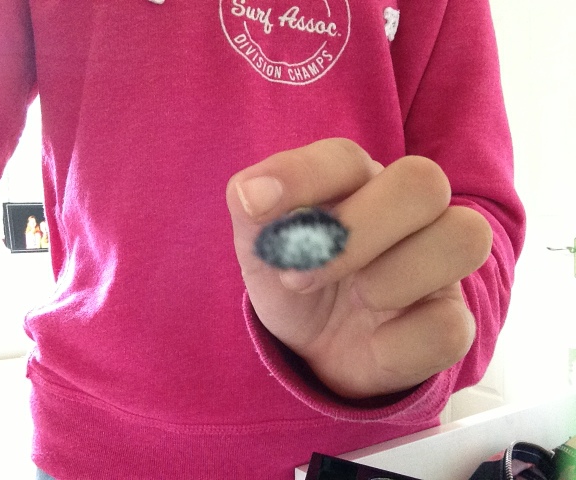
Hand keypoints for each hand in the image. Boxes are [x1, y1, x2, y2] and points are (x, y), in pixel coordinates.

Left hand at [226, 138, 492, 397]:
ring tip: (355, 300)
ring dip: (391, 277)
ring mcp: (440, 265)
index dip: (302, 176)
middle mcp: (409, 213)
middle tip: (300, 274)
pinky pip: (450, 324)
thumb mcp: (259, 245)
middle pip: (423, 181)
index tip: (256, 208)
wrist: (313, 347)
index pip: (347, 157)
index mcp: (358, 183)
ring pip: (463, 237)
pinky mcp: (452, 320)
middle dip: (354, 230)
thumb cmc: (293, 279)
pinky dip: (398, 341)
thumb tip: (251, 192)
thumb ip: (252, 209)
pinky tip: (374, 343)